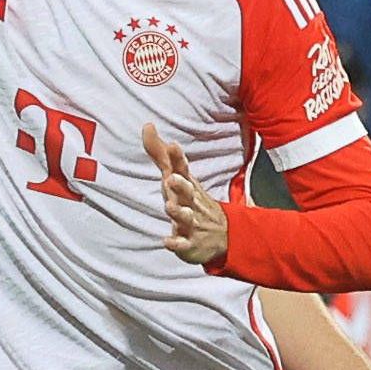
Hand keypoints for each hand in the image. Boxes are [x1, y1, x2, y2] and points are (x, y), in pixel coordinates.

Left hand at [146, 123, 230, 264]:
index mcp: (187, 184)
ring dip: (178, 212)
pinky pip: (183, 244)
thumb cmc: (191, 199)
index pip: (182, 169)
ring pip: (186, 217)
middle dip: (181, 185)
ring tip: (169, 207)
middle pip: (187, 191)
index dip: (178, 158)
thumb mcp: (176, 175)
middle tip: (171, 179)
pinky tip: (168, 241)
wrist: (223, 235)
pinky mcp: (191, 244)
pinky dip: (176, 243)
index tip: (173, 145)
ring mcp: (192, 223)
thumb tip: (147, 125)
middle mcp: (191, 201)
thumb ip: (160, 153)